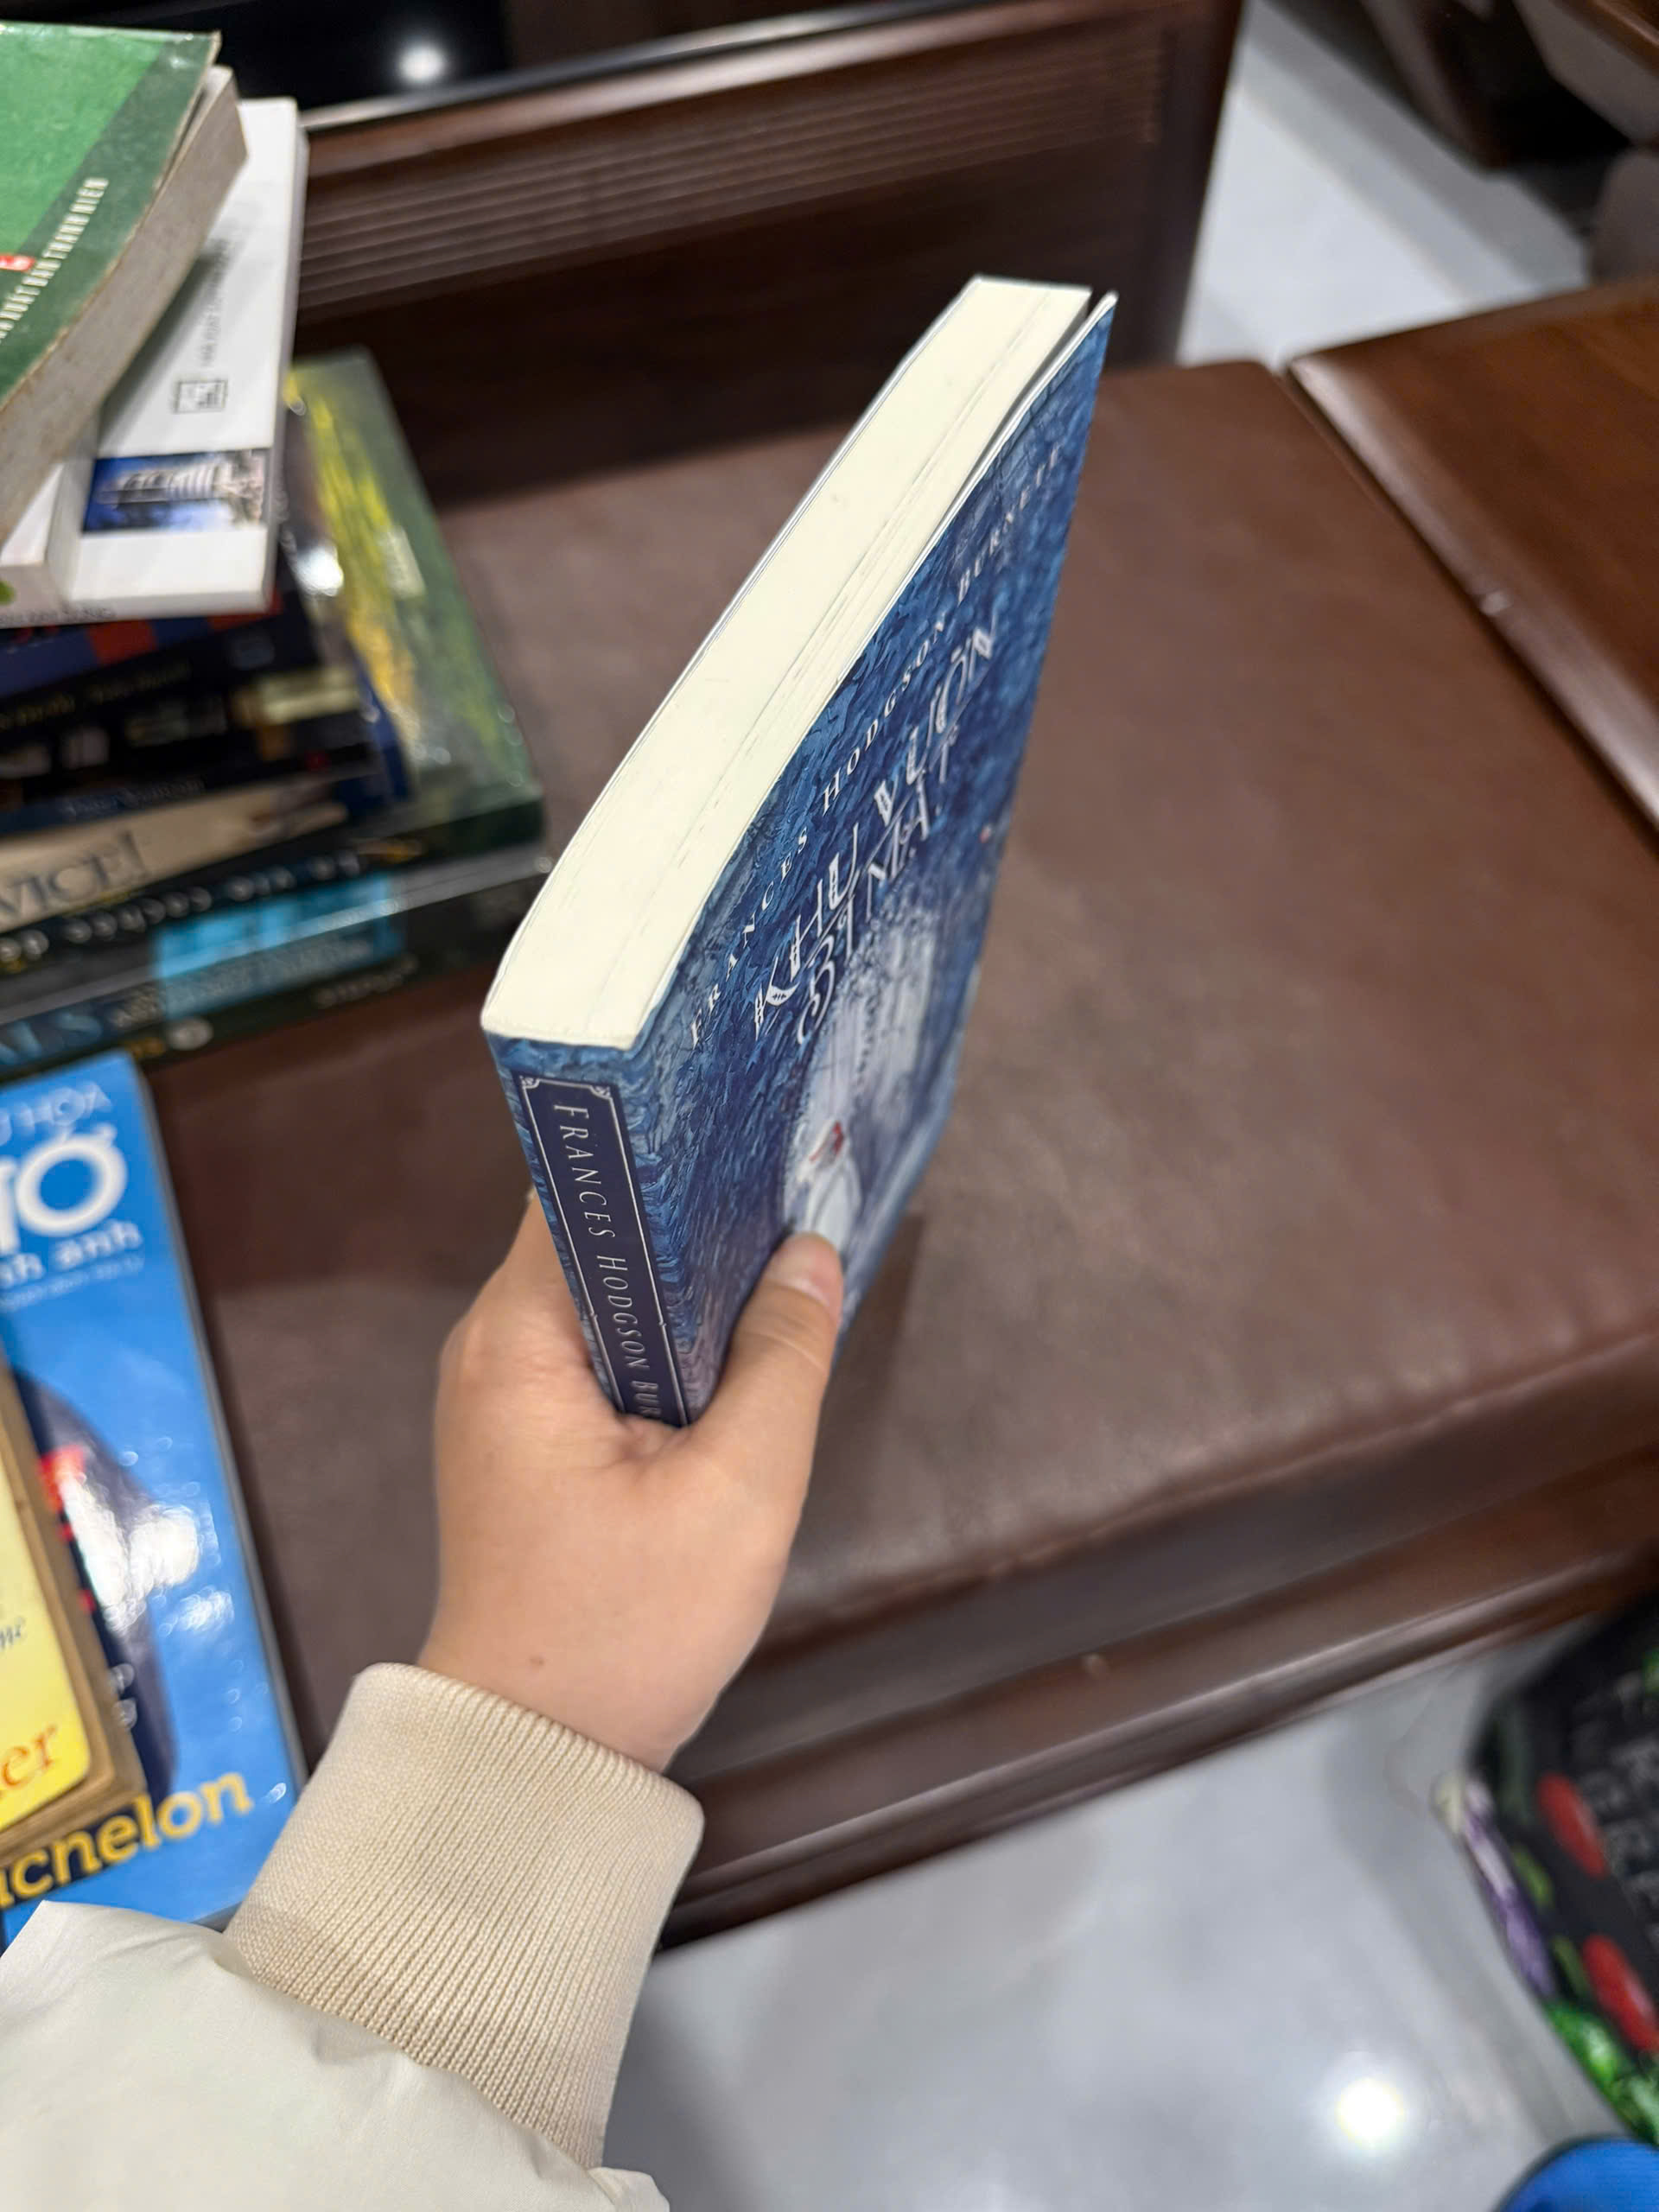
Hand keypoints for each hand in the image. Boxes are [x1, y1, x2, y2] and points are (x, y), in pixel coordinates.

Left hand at [421, 1200, 842, 1770]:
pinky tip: (735, 1359)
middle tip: (793, 1206)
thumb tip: (812, 1253)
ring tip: (779, 1275)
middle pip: (600, 1237)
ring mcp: (504, 1395)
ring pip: (611, 1299)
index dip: (671, 1157)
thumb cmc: (625, 1628)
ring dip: (689, 1295)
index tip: (753, 1144)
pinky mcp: (526, 1438)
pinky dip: (667, 1349)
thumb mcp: (737, 1493)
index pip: (581, 1189)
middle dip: (696, 1226)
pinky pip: (605, 1354)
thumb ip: (782, 1360)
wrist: (538, 1756)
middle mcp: (493, 1348)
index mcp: (518, 1340)